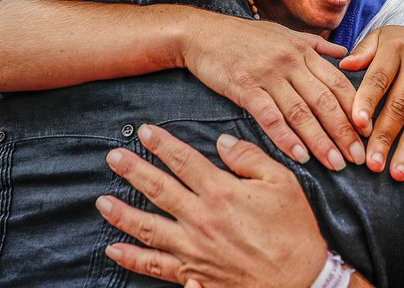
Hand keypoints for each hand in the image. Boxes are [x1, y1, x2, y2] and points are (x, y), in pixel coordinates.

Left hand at [96, 125, 327, 286]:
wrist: (301, 280)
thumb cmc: (293, 229)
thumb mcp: (282, 182)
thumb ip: (249, 158)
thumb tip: (221, 142)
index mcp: (222, 192)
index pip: (183, 161)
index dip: (162, 144)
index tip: (144, 131)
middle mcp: (202, 219)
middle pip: (159, 189)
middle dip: (133, 171)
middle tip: (112, 158)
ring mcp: (194, 249)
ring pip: (148, 229)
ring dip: (123, 214)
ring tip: (101, 202)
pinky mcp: (194, 275)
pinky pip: (155, 267)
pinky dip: (132, 259)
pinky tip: (114, 250)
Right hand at [183, 14, 365, 170]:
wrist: (204, 33)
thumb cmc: (245, 36)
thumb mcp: (284, 33)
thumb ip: (316, 45)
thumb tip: (345, 52)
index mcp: (303, 50)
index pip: (338, 83)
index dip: (355, 109)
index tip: (368, 133)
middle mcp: (290, 61)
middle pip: (324, 101)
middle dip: (344, 132)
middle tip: (358, 158)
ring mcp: (267, 73)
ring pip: (301, 112)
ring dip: (321, 141)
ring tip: (336, 164)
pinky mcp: (244, 86)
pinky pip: (269, 116)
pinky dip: (285, 138)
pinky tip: (299, 156)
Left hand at [340, 27, 403, 179]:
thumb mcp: (382, 38)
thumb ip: (363, 52)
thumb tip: (343, 65)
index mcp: (396, 47)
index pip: (379, 77)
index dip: (367, 100)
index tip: (355, 124)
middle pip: (401, 103)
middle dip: (385, 135)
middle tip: (372, 164)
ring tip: (396, 174)